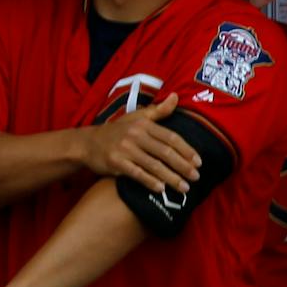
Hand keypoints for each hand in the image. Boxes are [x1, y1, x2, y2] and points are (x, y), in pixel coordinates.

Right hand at [74, 93, 199, 196]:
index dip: (187, 150)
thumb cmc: (116, 131)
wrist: (87, 143)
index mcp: (143, 124)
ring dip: (171, 178)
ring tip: (184, 188)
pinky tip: (161, 189)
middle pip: (165, 152)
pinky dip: (150, 182)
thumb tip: (176, 96)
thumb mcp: (136, 117)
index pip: (170, 137)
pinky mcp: (116, 162)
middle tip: (196, 177)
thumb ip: (158, 110)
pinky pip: (137, 174)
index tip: (199, 162)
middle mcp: (135, 135)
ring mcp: (125, 149)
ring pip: (154, 165)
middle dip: (183, 166)